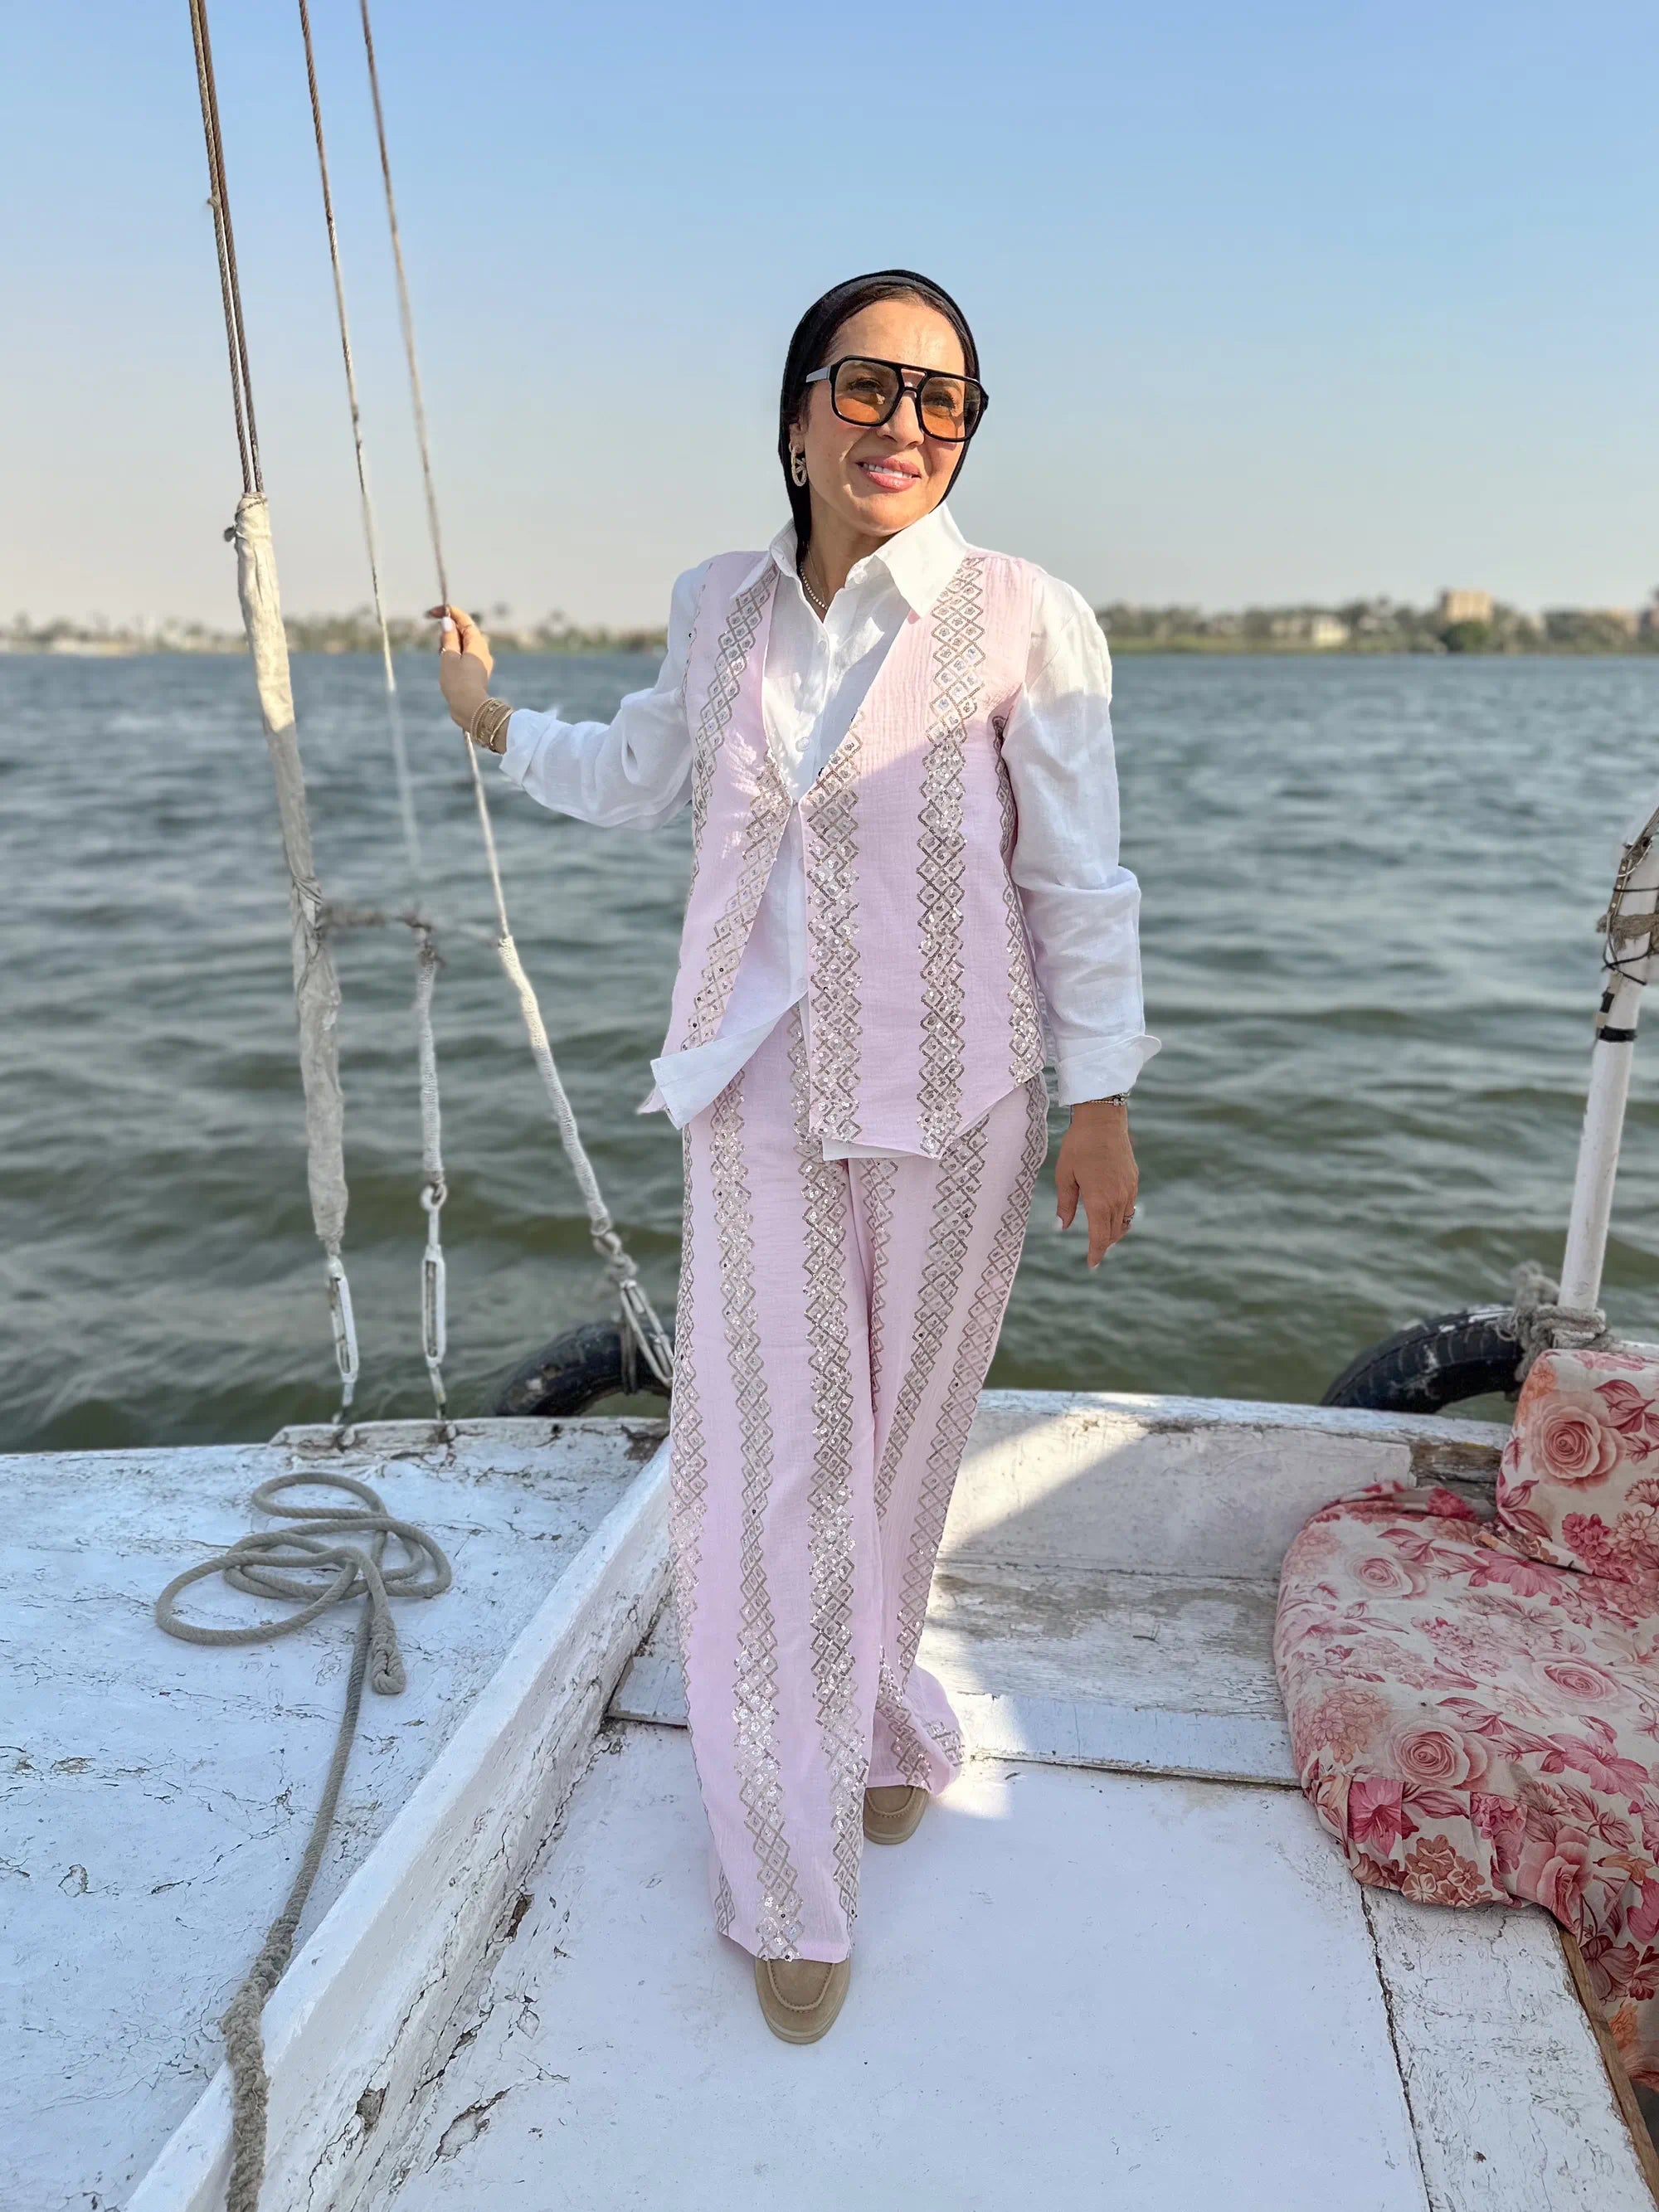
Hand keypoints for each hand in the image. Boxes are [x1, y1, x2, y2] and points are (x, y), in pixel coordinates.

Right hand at [428, 604, 492, 732]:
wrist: (469, 709)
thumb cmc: (458, 683)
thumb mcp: (449, 657)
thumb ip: (449, 637)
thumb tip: (448, 622)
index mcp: (477, 642)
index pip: (464, 619)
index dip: (449, 612)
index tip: (434, 612)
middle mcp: (482, 649)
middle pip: (465, 630)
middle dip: (449, 629)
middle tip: (437, 641)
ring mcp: (481, 661)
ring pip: (464, 643)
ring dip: (451, 642)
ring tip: (441, 653)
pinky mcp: (477, 672)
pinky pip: (465, 655)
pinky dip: (454, 653)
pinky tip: (446, 662)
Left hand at [1055, 1099, 1137, 1268]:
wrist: (1103, 1121)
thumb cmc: (1078, 1146)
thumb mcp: (1064, 1176)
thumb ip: (1065, 1204)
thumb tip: (1062, 1227)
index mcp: (1099, 1201)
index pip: (1100, 1237)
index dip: (1096, 1253)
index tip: (1091, 1264)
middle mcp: (1118, 1198)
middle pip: (1114, 1233)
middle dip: (1104, 1245)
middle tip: (1094, 1253)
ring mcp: (1128, 1189)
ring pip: (1124, 1221)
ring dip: (1114, 1232)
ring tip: (1103, 1237)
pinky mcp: (1133, 1180)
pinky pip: (1130, 1206)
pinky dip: (1121, 1216)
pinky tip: (1111, 1213)